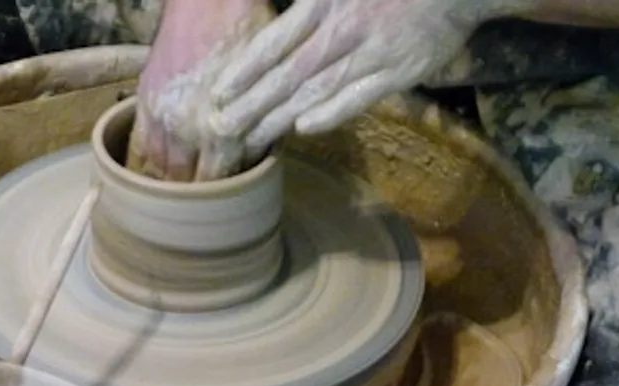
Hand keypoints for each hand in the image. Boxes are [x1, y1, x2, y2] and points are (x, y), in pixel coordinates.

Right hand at [126, 0, 275, 181]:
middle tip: (210, 193)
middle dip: (197, 190)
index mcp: (220, 132)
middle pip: (185, 184)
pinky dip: (150, 157)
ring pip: (158, 168)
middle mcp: (184, 131)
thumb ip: (265, 125)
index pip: (217, 184)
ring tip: (186, 178)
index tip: (232, 194)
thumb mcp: (270, 84)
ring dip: (171, 177)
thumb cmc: (250, 32)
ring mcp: (160, 115)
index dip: (224, 193)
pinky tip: (163, 160)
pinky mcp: (144, 98)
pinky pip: (140, 143)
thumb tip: (263, 156)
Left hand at [210, 0, 528, 156]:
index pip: (274, 42)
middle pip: (287, 73)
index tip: (219, 94)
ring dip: (280, 116)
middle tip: (222, 129)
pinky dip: (332, 112)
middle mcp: (342, 28)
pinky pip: (359, 96)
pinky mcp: (399, 72)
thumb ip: (308, 6)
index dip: (245, 70)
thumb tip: (280, 28)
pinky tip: (304, 128)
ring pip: (316, 90)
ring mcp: (370, 52)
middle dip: (251, 103)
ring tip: (251, 139)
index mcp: (323, 2)